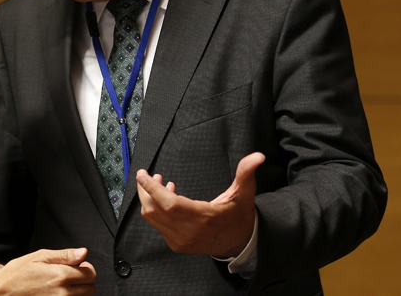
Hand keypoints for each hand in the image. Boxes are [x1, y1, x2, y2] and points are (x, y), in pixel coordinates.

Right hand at [0, 248, 95, 295]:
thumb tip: (84, 252)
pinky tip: (57, 293)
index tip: (78, 266)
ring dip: (78, 291)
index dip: (86, 268)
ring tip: (62, 285)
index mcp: (61, 276)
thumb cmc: (18, 273)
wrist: (1, 292)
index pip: (91, 274)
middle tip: (70, 275)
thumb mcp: (40, 257)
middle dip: (84, 281)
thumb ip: (65, 255)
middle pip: (91, 289)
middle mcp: (63, 293)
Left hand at [135, 152, 264, 257]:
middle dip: (145, 191)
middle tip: (146, 176)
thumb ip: (246, 172)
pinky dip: (156, 210)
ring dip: (149, 199)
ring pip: (152, 219)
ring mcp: (181, 240)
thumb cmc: (239, 217)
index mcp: (203, 218)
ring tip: (157, 183)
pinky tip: (166, 198)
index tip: (143, 175)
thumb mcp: (245, 193)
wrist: (239, 243)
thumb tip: (257, 156)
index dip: (152, 189)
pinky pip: (158, 225)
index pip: (170, 204)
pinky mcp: (176, 244)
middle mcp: (189, 231)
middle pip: (154, 210)